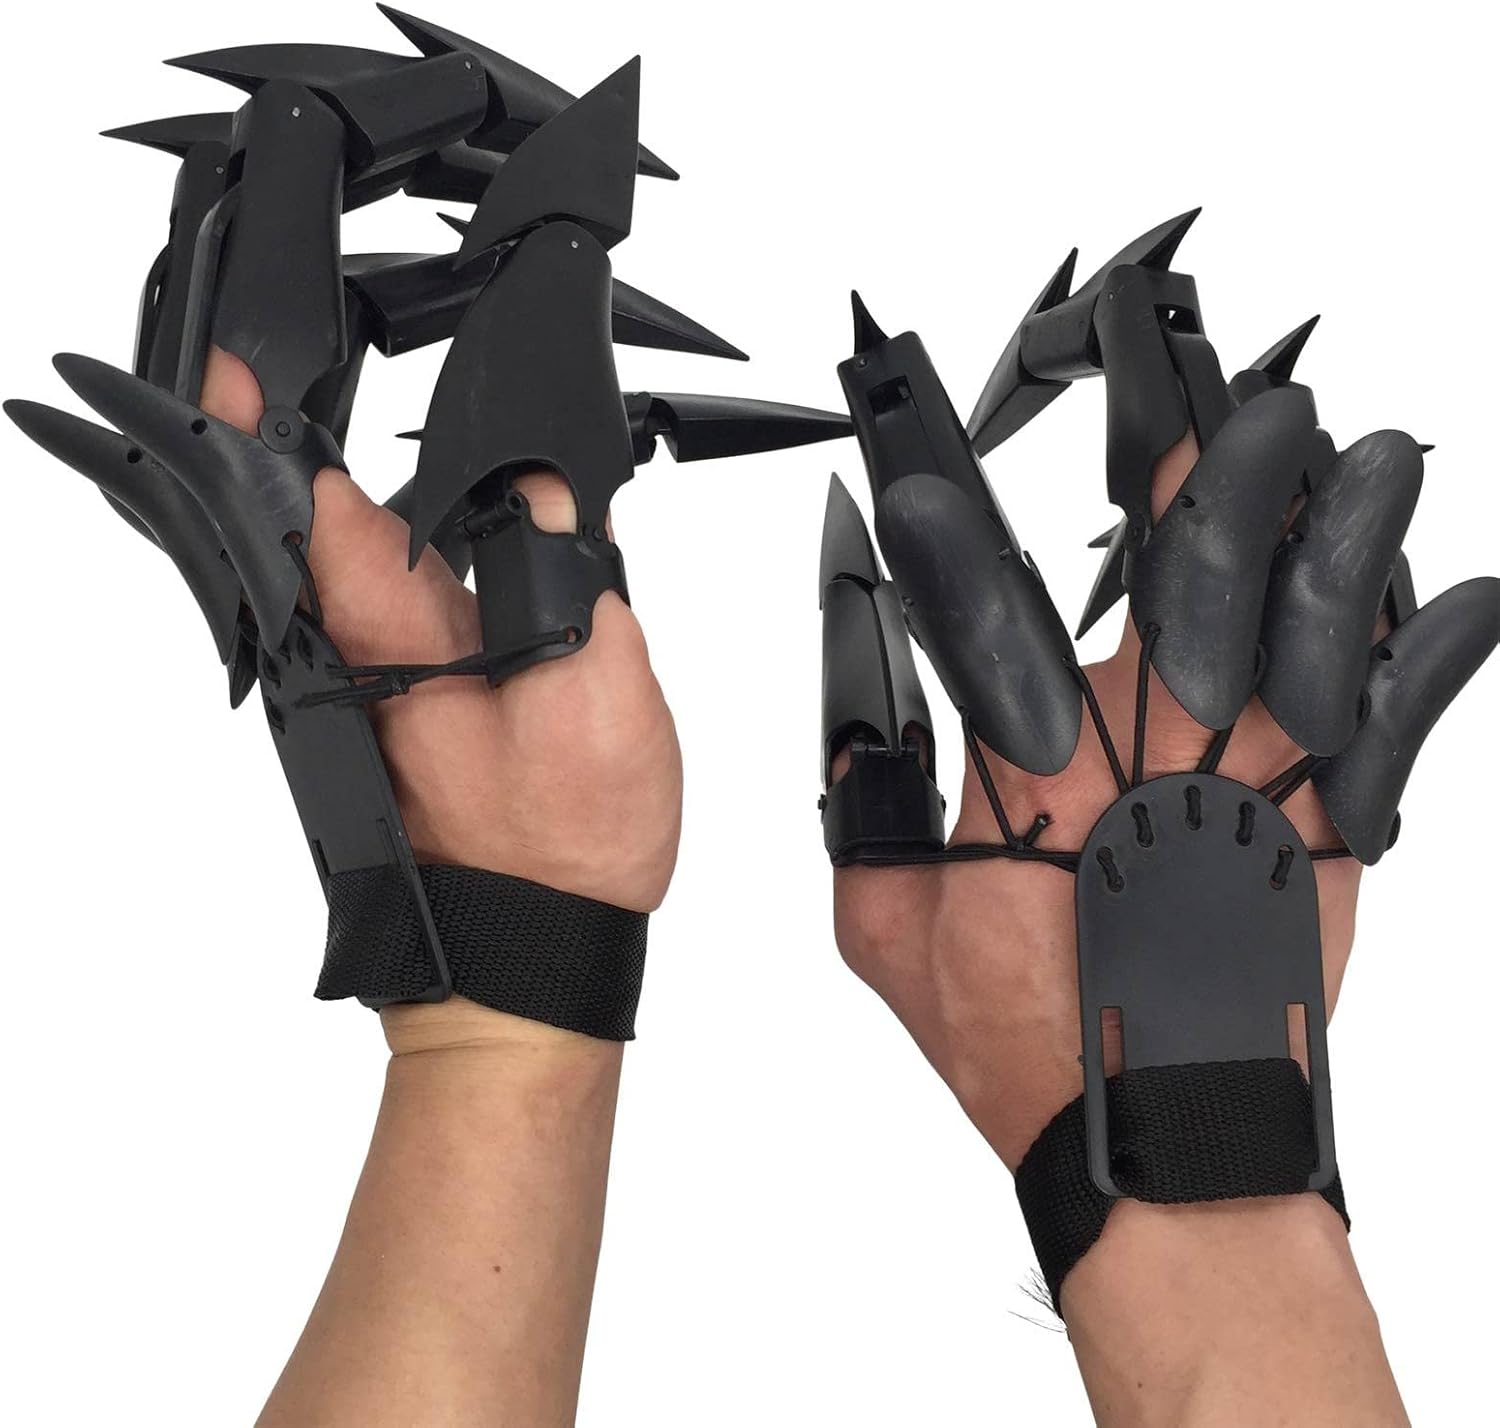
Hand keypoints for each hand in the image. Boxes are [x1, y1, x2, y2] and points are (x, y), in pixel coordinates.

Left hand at [201, 347, 682, 1050]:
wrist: (531, 950)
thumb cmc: (560, 850)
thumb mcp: (598, 700)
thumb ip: (570, 585)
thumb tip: (545, 494)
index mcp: (395, 642)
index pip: (309, 505)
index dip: (269, 423)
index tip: (235, 359)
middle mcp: (362, 662)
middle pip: (312, 525)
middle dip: (299, 439)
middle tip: (301, 371)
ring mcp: (374, 692)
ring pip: (348, 569)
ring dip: (350, 499)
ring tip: (369, 444)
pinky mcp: (403, 716)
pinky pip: (381, 613)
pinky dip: (389, 563)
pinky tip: (431, 546)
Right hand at [830, 434, 1360, 1168]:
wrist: (1162, 1139)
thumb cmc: (1041, 1045)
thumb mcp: (893, 941)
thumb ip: (867, 830)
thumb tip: (857, 749)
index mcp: (1040, 792)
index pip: (987, 636)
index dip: (956, 553)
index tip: (926, 485)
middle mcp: (1161, 771)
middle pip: (1194, 594)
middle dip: (1219, 488)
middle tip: (1239, 416)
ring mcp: (1263, 794)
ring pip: (1312, 633)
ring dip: (1342, 540)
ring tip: (1366, 462)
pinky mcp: (1338, 837)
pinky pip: (1401, 729)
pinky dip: (1433, 659)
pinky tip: (1457, 601)